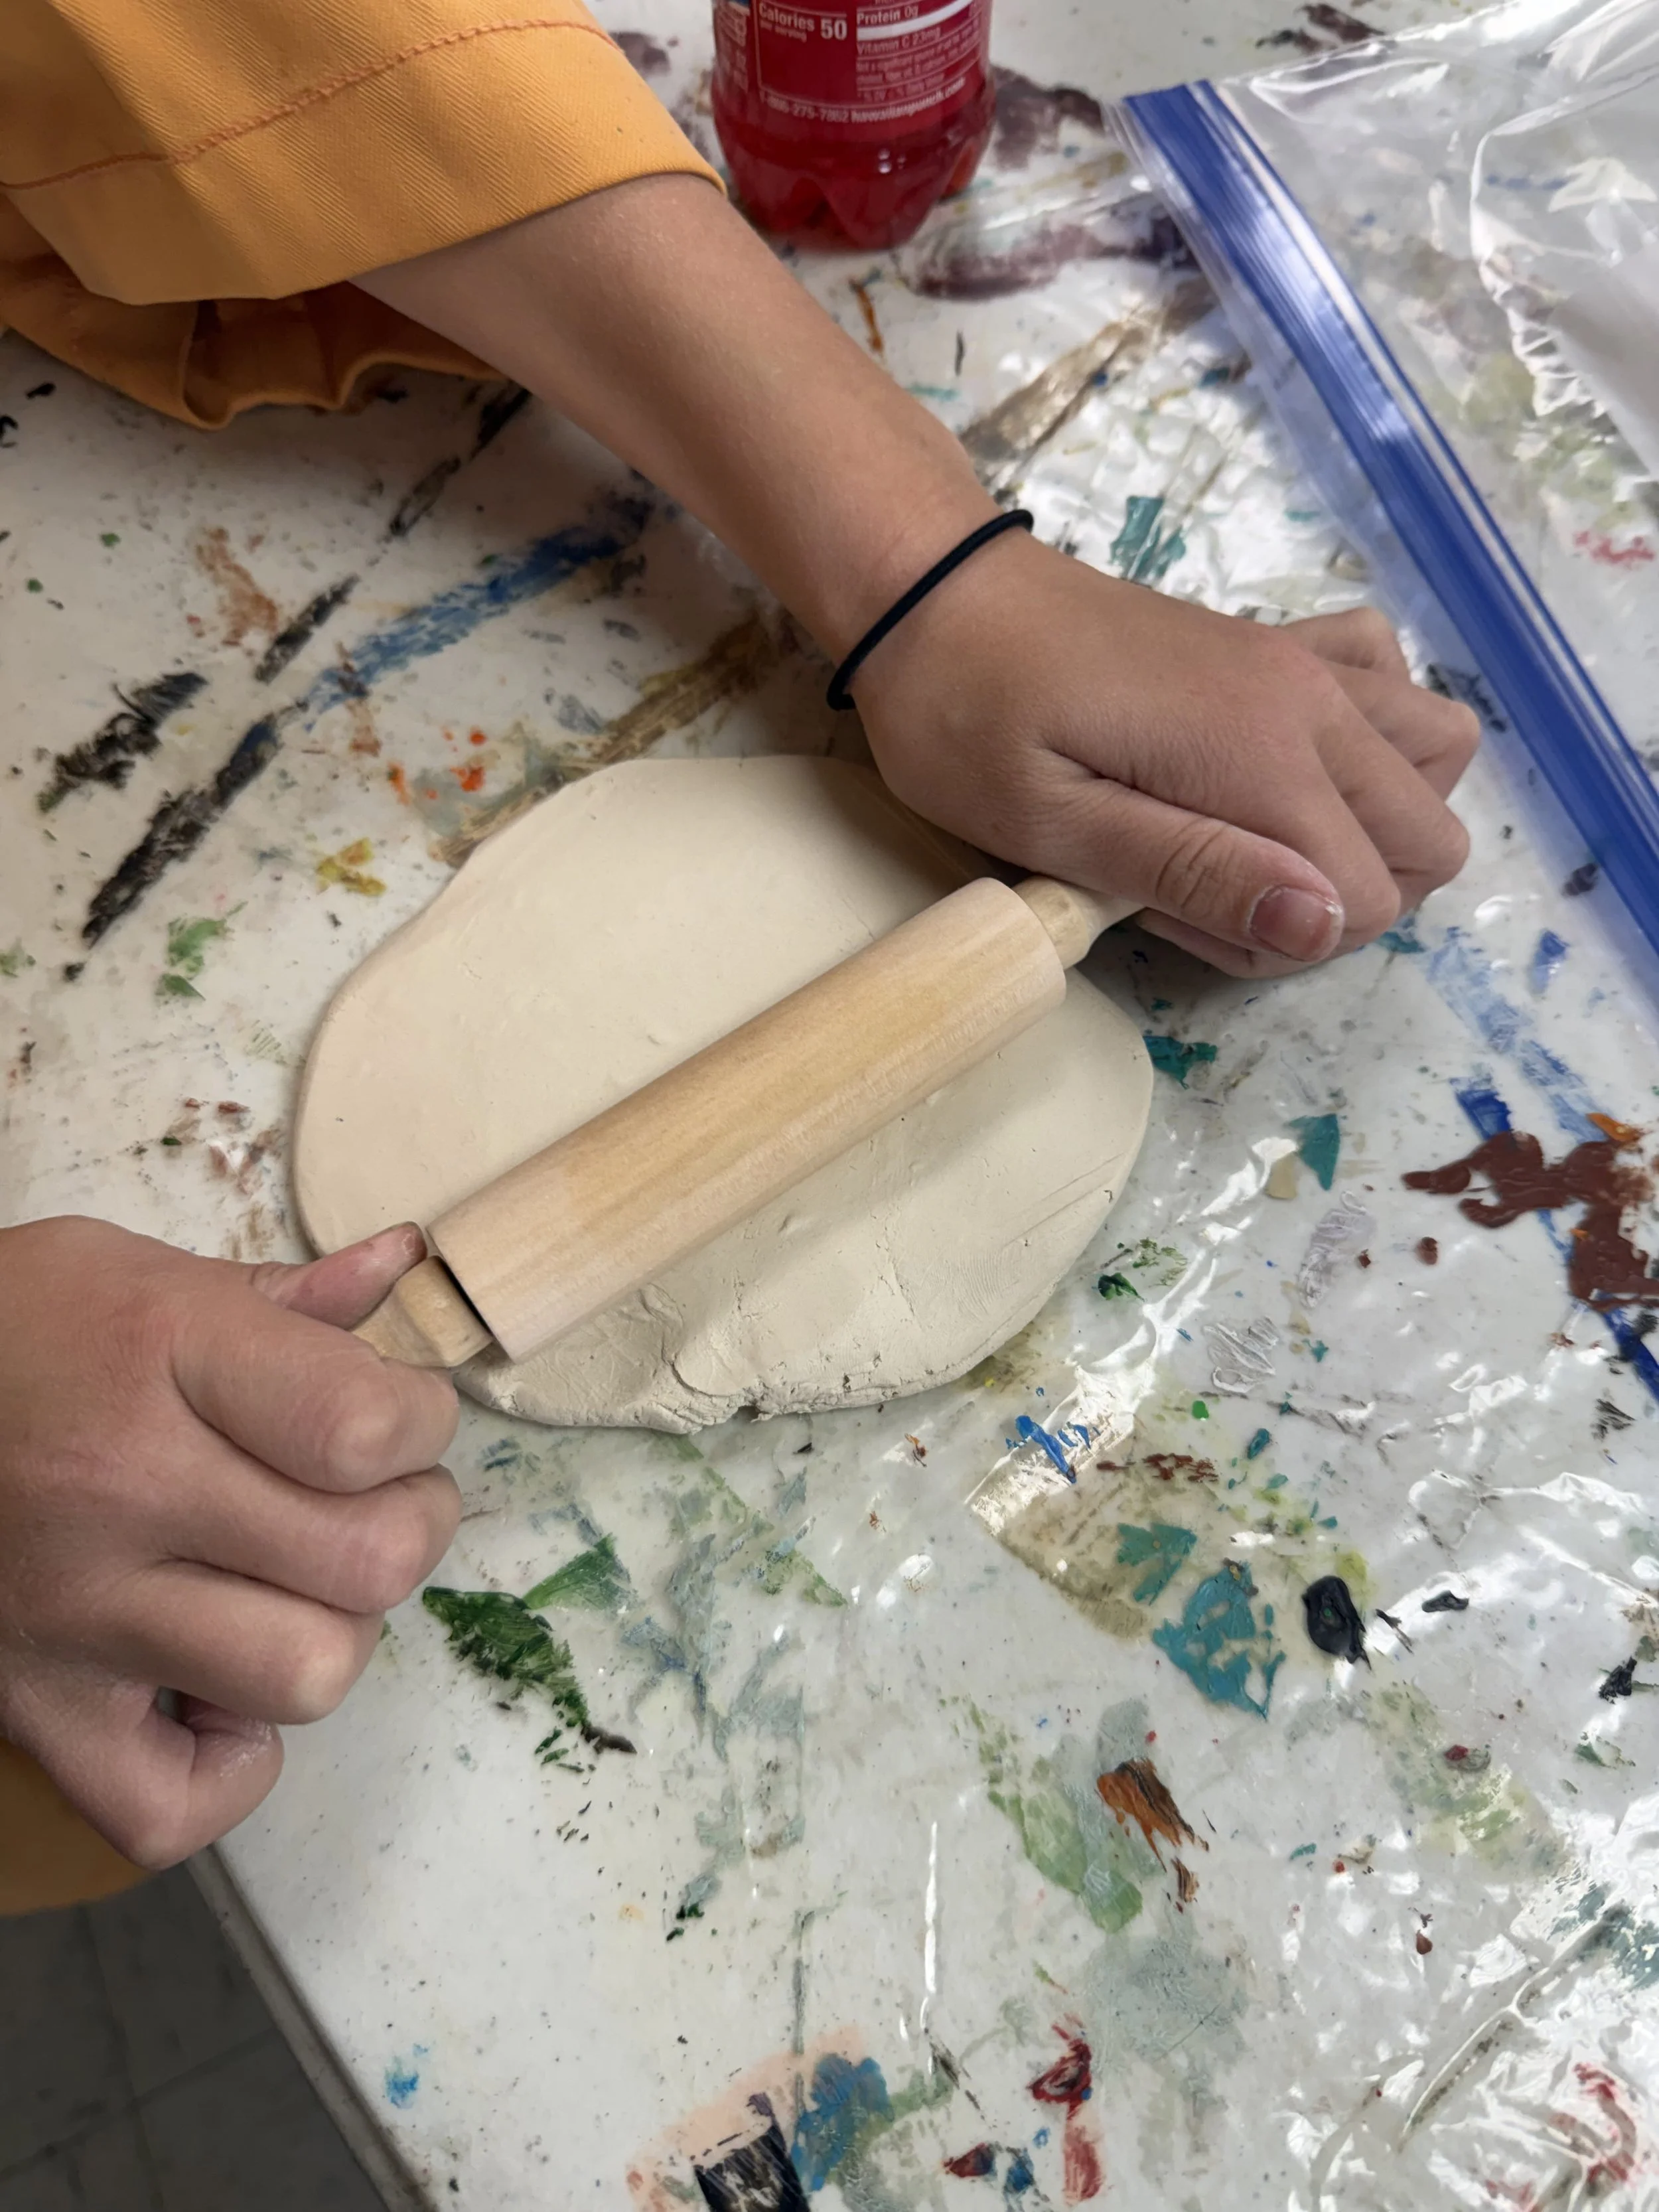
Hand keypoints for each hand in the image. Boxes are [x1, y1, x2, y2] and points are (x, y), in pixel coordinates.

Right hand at [0, 1219, 459, 1866]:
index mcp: (161, 1355)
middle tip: (369, 1499)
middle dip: (409, 1525)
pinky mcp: (32, 1711)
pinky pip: (172, 1804)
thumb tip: (403, 1264)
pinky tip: (218, 1681)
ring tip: (290, 1582)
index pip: (364, 1427)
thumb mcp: (138, 1272)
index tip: (402, 1414)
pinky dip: (228, 1764)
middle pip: (366, 1562)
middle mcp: (120, 1489)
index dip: (422, 1423)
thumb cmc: (9, 1333)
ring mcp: (74, 1614)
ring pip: (304, 1676)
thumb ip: (287, 1291)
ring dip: (334, 1632)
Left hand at [853, 532, 1478, 976]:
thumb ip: (1192, 870)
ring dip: (1376, 822)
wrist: (934, 591)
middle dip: (1342, 900)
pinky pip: (1392, 677)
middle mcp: (1311, 702)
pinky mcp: (1283, 644)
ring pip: (1438, 756)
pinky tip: (1286, 761)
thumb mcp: (1051, 823)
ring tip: (1262, 835)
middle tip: (1216, 889)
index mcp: (1258, 755)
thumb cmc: (966, 719)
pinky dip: (1372, 732)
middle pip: (1428, 840)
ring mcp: (1306, 665)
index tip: (1178, 914)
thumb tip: (1323, 921)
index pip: (1364, 900)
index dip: (1284, 941)